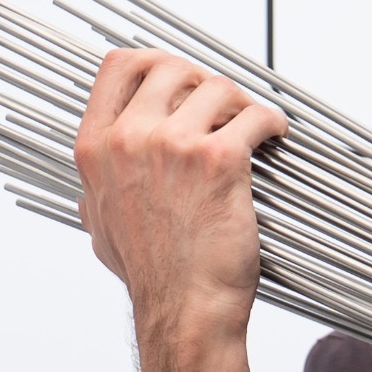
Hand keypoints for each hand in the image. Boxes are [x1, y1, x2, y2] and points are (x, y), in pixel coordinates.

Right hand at [74, 48, 287, 371]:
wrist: (184, 308)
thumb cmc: (152, 274)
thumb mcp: (100, 225)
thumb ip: (98, 188)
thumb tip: (101, 173)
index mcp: (96, 148)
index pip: (118, 66)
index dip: (154, 63)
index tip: (179, 76)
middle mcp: (130, 139)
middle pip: (172, 66)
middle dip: (203, 80)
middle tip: (224, 104)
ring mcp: (173, 144)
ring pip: (218, 87)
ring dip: (241, 103)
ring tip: (252, 125)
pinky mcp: (220, 158)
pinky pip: (256, 115)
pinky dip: (272, 122)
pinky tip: (275, 136)